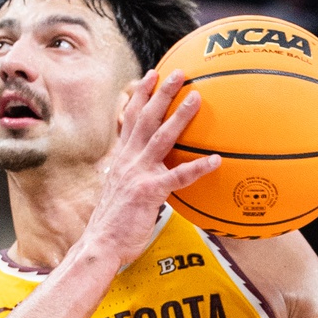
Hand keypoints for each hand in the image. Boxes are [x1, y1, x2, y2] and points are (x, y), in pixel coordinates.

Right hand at [82, 69, 219, 267]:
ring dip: (180, 117)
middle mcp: (128, 160)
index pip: (130, 118)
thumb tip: (147, 170)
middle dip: (161, 93)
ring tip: (197, 98)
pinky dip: (198, 168)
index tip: (152, 75)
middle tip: (178, 72)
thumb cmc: (114, 223)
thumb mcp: (120, 190)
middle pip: (145, 118)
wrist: (101, 244)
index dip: (140, 95)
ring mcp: (138, 174)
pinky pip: (178, 178)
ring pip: (162, 138)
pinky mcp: (148, 193)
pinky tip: (216, 160)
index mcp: (122, 158)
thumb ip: (132, 174)